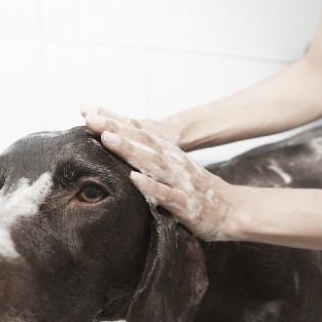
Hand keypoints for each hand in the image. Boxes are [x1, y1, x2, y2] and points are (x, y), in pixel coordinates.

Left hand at [81, 105, 236, 240]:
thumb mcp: (174, 172)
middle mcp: (173, 163)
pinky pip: (167, 195)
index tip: (88, 111)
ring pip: (153, 163)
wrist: (233, 210)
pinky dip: (151, 187)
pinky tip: (134, 179)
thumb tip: (123, 153)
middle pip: (142, 142)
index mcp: (168, 155)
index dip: (114, 121)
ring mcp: (180, 182)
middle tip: (91, 118)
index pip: (139, 133)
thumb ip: (152, 162)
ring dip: (130, 150)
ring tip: (108, 139)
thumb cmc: (199, 193)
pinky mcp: (187, 203)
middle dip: (116, 129)